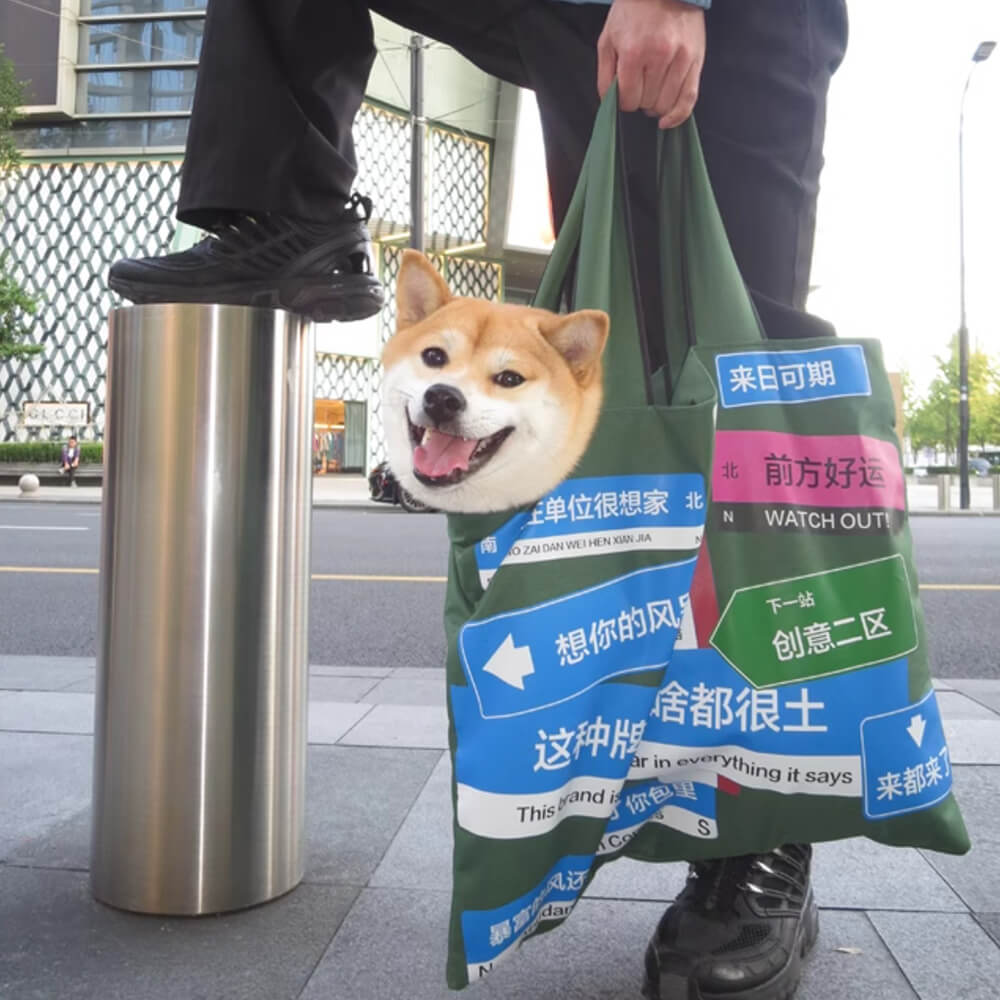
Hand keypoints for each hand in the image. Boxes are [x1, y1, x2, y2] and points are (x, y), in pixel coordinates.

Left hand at [597, 0, 705, 128]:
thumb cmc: (632, 13)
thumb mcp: (608, 39)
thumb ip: (605, 75)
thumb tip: (609, 103)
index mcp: (634, 52)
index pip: (629, 100)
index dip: (624, 103)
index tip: (625, 95)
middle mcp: (659, 56)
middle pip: (647, 103)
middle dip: (640, 101)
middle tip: (640, 87)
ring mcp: (680, 59)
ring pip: (666, 104)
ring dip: (656, 106)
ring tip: (652, 93)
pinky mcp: (696, 60)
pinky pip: (689, 98)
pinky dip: (678, 115)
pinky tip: (666, 121)